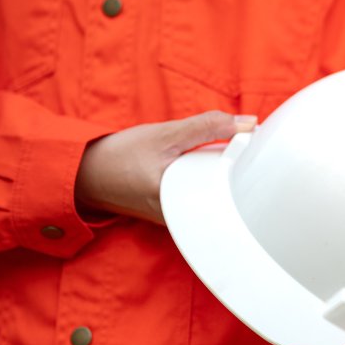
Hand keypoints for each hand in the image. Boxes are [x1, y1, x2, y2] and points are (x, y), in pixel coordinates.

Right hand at [74, 110, 254, 224]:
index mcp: (177, 203)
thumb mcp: (164, 134)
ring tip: (231, 162)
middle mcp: (179, 220)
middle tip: (247, 157)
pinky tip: (212, 172)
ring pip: (213, 201)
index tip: (260, 156)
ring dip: (223, 182)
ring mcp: (176, 221)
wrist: (85, 173)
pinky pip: (201, 201)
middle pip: (224, 201)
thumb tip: (248, 123)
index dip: (248, 175)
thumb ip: (207, 126)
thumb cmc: (120, 155)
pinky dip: (209, 185)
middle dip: (238, 179)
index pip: (228, 195)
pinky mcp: (173, 217)